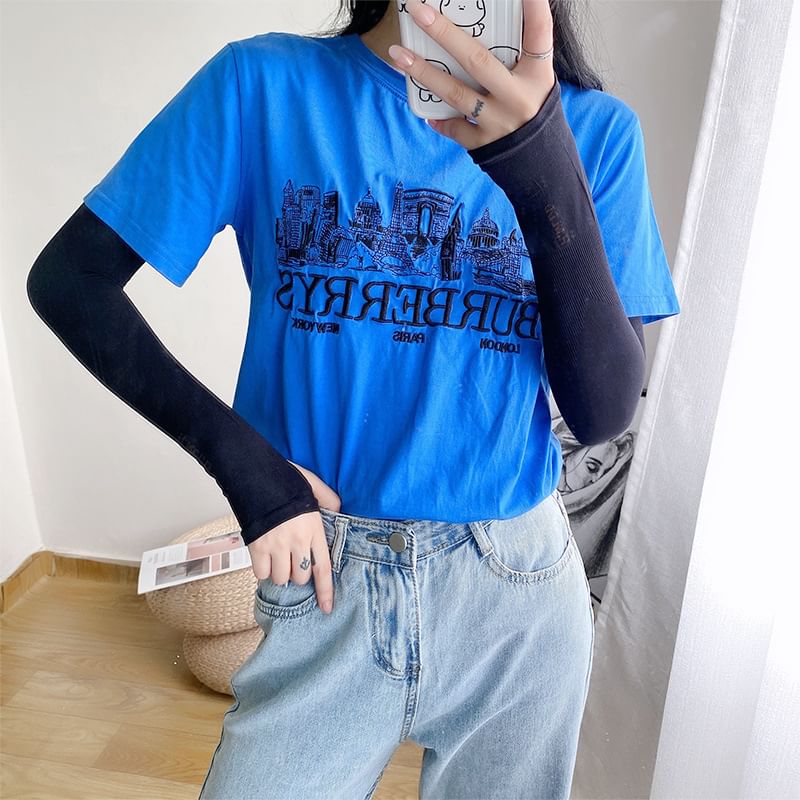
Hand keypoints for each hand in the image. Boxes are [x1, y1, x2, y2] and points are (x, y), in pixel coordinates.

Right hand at [247, 462, 340, 614]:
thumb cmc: (284, 479)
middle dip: (297, 572)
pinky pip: (260, 573)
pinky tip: (264, 555)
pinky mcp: (256, 546)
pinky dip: (262, 569)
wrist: (254, 473)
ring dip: (279, 572)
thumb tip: (338, 512)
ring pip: (280, 578)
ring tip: (277, 555)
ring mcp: (275, 545)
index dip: (326, 592)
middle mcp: (297, 541)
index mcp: (314, 529)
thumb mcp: (314, 486)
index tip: (327, 609)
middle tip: (292, 557)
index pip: (323, 568)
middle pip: (300, 577)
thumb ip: (329, 501)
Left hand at [387, 0, 555, 150]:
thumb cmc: (533, 109)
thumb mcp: (537, 80)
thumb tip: (500, 17)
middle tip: (419, 11)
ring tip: (399, 55)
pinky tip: (427, 111)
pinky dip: (440, 119)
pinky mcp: (484, 143)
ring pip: (456, 94)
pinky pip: (455, 127)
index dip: (533, 7)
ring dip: (424, 73)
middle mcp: (517, 97)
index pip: (538, 33)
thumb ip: (521, 53)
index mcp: (537, 75)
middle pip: (477, 61)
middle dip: (445, 34)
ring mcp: (499, 121)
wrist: (539, 161)